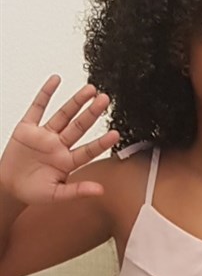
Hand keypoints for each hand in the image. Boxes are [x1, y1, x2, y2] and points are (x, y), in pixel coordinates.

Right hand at [0, 75, 119, 203]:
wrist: (8, 186)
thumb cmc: (33, 192)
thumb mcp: (55, 195)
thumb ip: (76, 191)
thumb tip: (100, 191)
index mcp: (67, 161)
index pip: (88, 150)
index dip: (101, 142)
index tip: (116, 134)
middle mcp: (58, 145)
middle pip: (79, 126)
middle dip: (92, 113)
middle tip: (105, 100)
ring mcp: (44, 135)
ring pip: (63, 114)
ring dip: (76, 101)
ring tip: (90, 89)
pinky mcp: (27, 128)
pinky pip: (37, 108)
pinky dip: (45, 94)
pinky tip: (55, 80)